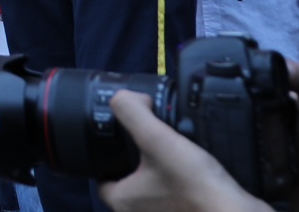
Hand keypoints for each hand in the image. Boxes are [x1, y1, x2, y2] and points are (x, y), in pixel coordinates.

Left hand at [95, 91, 263, 211]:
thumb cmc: (195, 187)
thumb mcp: (157, 139)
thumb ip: (133, 113)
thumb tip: (125, 97)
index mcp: (124, 201)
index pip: (103, 177)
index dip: (108, 155)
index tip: (122, 137)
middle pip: (131, 181)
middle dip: (139, 159)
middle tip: (153, 139)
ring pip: (156, 188)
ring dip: (164, 170)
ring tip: (176, 150)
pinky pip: (179, 195)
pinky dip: (184, 181)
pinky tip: (195, 167)